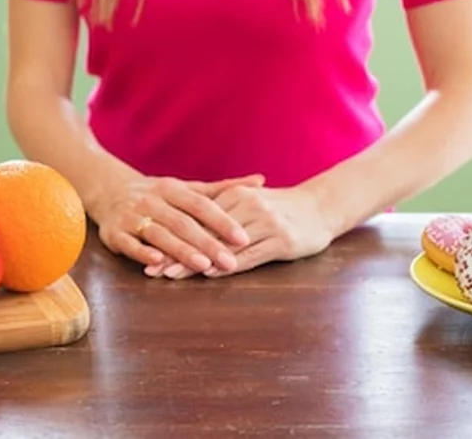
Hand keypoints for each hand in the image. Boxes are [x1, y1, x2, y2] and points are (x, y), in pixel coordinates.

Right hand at [89, 173, 264, 274]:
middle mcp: (152, 200)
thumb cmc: (157, 194)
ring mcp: (132, 216)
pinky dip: (143, 252)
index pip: (201, 205)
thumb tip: (261, 181)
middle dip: (207, 242)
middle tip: (230, 261)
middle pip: (183, 222)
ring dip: (180, 250)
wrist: (108, 191)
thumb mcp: (186, 188)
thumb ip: (222, 188)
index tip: (243, 237)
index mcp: (172, 189)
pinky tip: (158, 262)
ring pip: (159, 234)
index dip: (222, 221)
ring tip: (202, 265)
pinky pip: (130, 244)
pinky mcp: (115, 233)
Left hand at [146, 185, 334, 278]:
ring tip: (171, 276)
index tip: (149, 250)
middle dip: (177, 252)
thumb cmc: (281, 206)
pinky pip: (249, 255)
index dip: (173, 236)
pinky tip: (209, 274)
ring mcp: (266, 223)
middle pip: (205, 233)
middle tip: (153, 269)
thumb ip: (222, 208)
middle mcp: (249, 206)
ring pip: (223, 246)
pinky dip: (227, 265)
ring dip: (195, 262)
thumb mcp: (251, 201)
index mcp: (237, 196)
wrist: (321, 206)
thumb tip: (187, 220)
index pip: (197, 220)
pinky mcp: (281, 241)